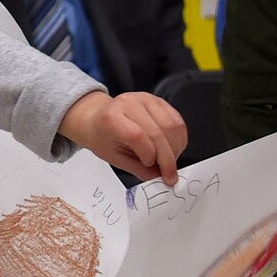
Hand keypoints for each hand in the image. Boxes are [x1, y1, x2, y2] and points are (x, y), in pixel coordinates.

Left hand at [58, 91, 186, 185]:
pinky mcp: (158, 100)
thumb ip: (139, 169)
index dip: (149, 154)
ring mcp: (146, 99)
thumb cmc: (103, 137)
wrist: (97, 118)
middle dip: (168, 158)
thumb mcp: (114, 158)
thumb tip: (161, 178)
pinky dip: (180, 138)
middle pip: (158, 132)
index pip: (137, 136)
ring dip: (176, 148)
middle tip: (169, 175)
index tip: (152, 168)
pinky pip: (177, 120)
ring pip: (172, 125)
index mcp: (112, 118)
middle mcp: (130, 103)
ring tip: (169, 161)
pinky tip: (173, 148)